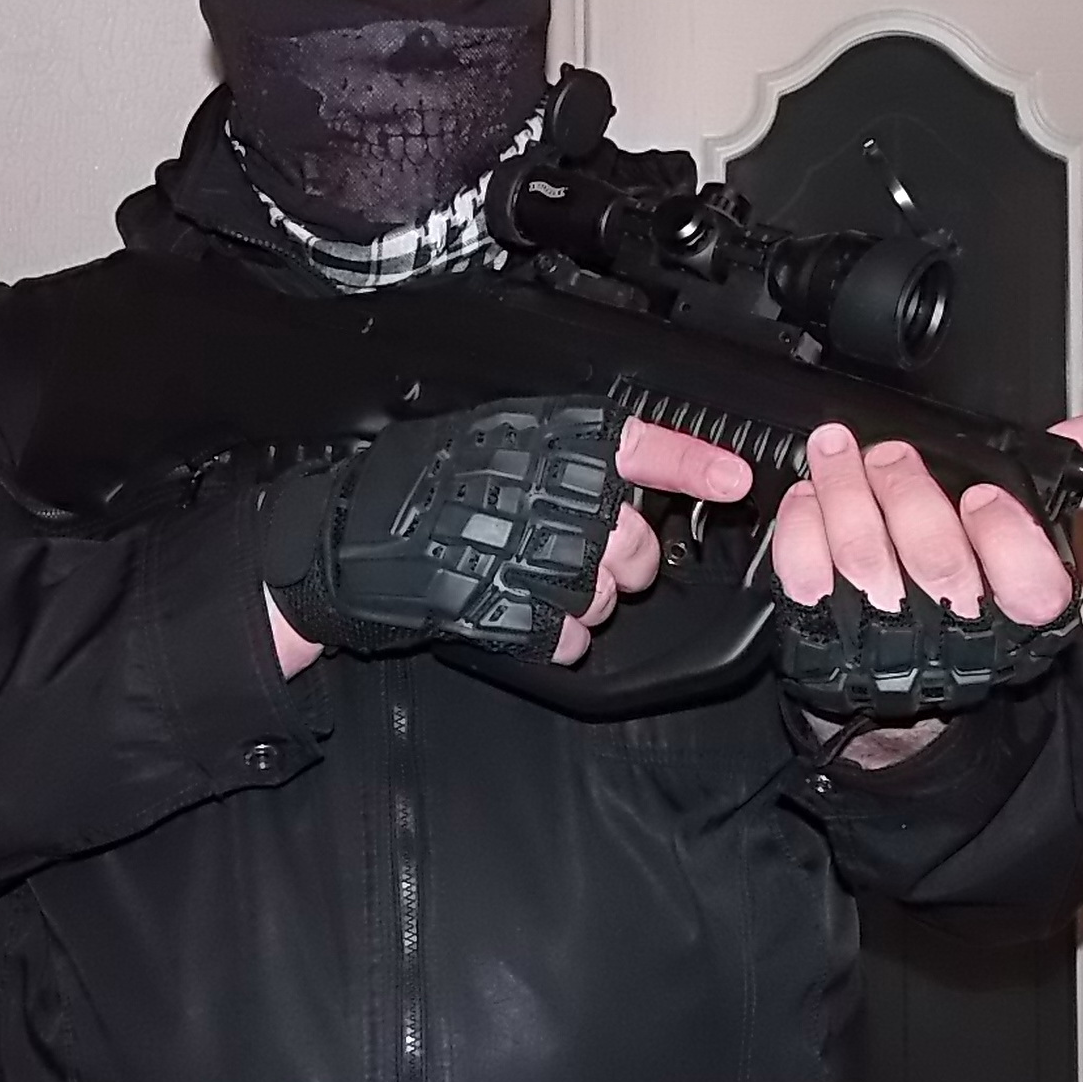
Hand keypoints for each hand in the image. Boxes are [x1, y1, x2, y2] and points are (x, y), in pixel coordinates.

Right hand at [267, 413, 750, 678]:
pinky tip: (509, 611)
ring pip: (605, 599)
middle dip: (619, 561)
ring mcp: (546, 563)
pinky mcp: (523, 618)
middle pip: (638, 549)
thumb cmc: (408, 488)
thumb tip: (619, 475)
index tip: (738, 482)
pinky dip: (547, 636)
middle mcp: (563, 501)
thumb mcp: (489, 441)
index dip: (701, 466)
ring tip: (521, 578)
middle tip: (570, 554)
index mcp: (557, 445)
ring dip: (577, 601)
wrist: (344, 544)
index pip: (652, 448)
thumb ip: (559, 460)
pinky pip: (568, 640)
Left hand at [771, 415, 1082, 626]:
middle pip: (937, 563)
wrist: (904, 690)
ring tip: (835, 450)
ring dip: (846, 495)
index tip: (985, 495)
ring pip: (864, 562)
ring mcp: (885, 644)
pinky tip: (806, 497)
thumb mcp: (1020, 549)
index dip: (1006, 536)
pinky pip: (805, 577)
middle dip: (909, 493)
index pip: (1032, 585)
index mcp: (1019, 615)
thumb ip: (1050, 486)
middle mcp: (956, 637)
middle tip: (888, 454)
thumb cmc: (966, 608)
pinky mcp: (821, 639)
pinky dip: (802, 529)